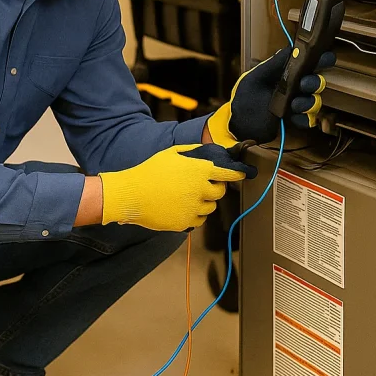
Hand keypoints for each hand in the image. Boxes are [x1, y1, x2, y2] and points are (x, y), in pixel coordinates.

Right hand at [99, 144, 257, 231]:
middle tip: (202, 185)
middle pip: (220, 192)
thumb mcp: (172, 153)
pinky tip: (180, 206)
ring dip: (203, 201)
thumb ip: (193, 153)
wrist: (132, 193)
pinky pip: (198, 219)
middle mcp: (200, 190)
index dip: (237, 173)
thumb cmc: (150, 171)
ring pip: (210, 207)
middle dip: (215, 188)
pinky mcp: (186, 222)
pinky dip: (194, 214)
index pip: (228, 173)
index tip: (243, 173)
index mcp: (199, 171)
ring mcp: (194, 208)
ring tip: (186, 195)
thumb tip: (207, 154)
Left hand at [206, 46, 335, 146]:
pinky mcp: (294, 120)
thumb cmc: (244, 98)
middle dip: (314, 82)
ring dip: (308, 102)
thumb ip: (274, 64)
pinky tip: (293, 118)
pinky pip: (308, 119)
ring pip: (314, 100)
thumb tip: (291, 48)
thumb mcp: (255, 78)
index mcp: (285, 72)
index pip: (308, 63)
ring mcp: (295, 104)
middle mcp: (293, 87)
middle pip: (316, 81)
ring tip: (294, 105)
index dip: (320, 59)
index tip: (325, 58)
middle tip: (304, 85)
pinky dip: (303, 119)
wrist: (237, 125)